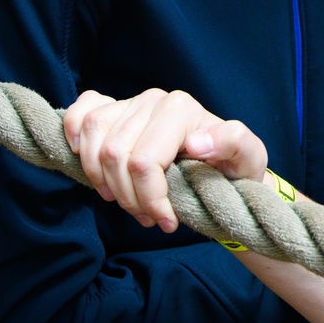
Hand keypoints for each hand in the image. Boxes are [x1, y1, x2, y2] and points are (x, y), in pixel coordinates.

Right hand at [63, 88, 269, 233]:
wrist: (224, 164)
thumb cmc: (234, 165)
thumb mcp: (248, 158)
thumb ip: (234, 143)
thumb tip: (196, 142)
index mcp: (181, 109)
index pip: (144, 162)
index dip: (149, 199)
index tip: (167, 222)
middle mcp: (153, 99)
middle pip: (114, 157)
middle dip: (128, 198)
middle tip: (149, 216)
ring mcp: (130, 102)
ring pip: (93, 140)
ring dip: (103, 180)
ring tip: (126, 201)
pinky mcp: (113, 108)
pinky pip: (82, 111)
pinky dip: (74, 134)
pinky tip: (83, 158)